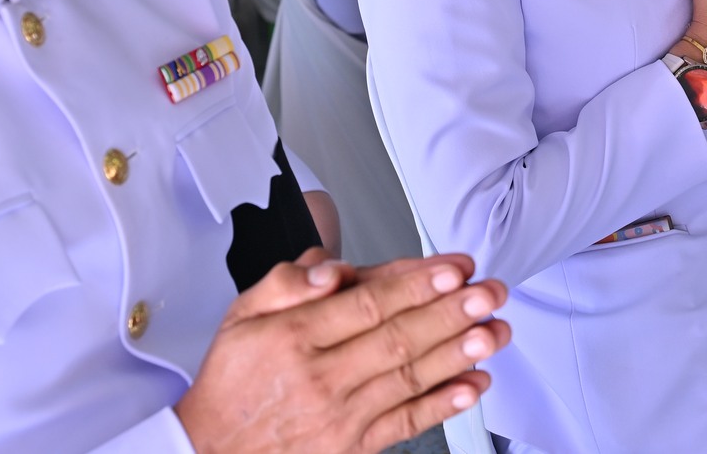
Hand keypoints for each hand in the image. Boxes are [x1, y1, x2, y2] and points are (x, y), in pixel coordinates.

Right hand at [174, 248, 509, 453]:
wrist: (211, 452)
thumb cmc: (233, 381)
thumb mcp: (239, 316)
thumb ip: (284, 283)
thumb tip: (331, 269)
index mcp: (294, 336)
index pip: (368, 303)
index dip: (416, 285)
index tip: (453, 269)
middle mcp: (321, 376)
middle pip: (398, 338)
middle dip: (452, 312)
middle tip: (490, 292)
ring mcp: (339, 415)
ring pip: (409, 377)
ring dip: (459, 353)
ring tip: (495, 331)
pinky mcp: (352, 445)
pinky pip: (405, 422)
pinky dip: (443, 404)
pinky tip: (473, 385)